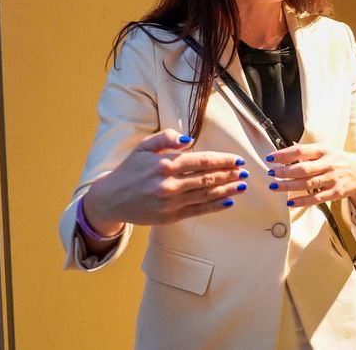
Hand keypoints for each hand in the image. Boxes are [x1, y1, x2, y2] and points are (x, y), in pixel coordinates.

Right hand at [84, 129, 247, 232]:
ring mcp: (170, 202)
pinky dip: (215, 206)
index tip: (237, 159)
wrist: (111, 199)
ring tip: (242, 185)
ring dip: (227, 189)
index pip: (202, 161)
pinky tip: (229, 201)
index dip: (223, 160)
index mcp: (165, 164)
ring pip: (206, 194)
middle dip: (229, 174)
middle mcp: (169, 184)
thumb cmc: (130, 169)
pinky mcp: (170, 217)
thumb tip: (189, 139)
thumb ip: (166, 138)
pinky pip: (198, 210)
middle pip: (208, 178)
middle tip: (245, 171)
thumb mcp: (144, 147)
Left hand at [266, 143, 355, 210]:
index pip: (301, 150)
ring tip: (274, 186)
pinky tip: (290, 202)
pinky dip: (302, 201)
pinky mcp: (336, 192)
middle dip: (284, 171)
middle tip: (270, 173)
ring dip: (289, 186)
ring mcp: (333, 178)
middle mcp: (329, 163)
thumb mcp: (325, 151)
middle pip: (303, 168)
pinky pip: (317, 198)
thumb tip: (282, 156)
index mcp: (324, 150)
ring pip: (308, 184)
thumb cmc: (337, 160)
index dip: (284, 154)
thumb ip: (306, 153)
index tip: (270, 158)